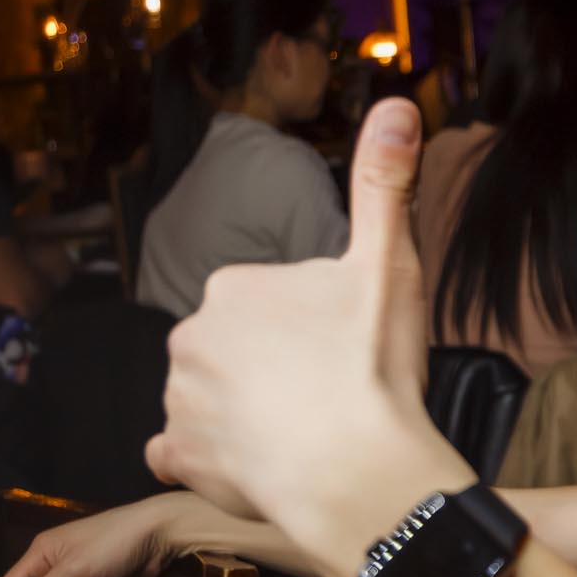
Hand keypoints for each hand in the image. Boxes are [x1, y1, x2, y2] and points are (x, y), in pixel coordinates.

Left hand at [143, 99, 473, 576]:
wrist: (357, 473)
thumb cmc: (373, 369)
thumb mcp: (389, 266)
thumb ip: (385, 185)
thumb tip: (398, 104)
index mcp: (233, 286)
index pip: (268, 303)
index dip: (312, 328)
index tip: (343, 351)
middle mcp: (189, 336)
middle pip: (237, 349)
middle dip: (273, 369)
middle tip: (328, 392)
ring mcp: (179, 400)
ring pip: (211, 398)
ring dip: (245, 414)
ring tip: (302, 434)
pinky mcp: (179, 457)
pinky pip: (183, 453)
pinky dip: (209, 459)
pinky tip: (254, 463)